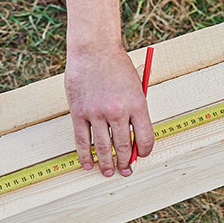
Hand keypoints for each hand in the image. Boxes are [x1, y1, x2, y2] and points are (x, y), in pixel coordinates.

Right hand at [64, 42, 153, 176]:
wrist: (94, 50)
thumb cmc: (117, 67)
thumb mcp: (135, 87)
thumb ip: (135, 111)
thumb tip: (132, 138)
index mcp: (137, 104)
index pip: (144, 138)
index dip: (144, 151)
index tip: (141, 156)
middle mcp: (117, 111)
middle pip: (123, 146)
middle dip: (125, 162)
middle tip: (125, 170)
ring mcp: (96, 113)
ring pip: (103, 147)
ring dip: (106, 163)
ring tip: (108, 172)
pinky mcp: (79, 112)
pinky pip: (82, 139)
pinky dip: (85, 154)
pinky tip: (88, 163)